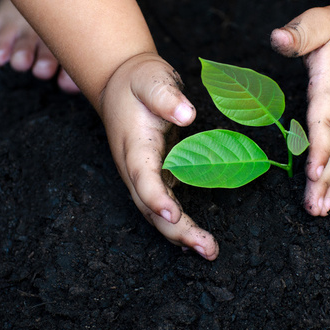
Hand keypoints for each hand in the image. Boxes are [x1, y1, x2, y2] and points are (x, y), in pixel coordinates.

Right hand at [100, 53, 218, 259]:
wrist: (120, 85)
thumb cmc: (139, 81)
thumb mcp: (151, 78)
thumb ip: (166, 95)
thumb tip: (187, 114)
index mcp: (134, 145)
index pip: (143, 176)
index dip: (156, 196)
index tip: (173, 214)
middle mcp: (134, 167)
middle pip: (150, 206)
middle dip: (177, 230)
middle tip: (208, 248)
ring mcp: (142, 176)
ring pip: (156, 214)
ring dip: (181, 235)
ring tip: (209, 251)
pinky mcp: (153, 178)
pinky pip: (163, 208)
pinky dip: (179, 227)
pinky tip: (197, 242)